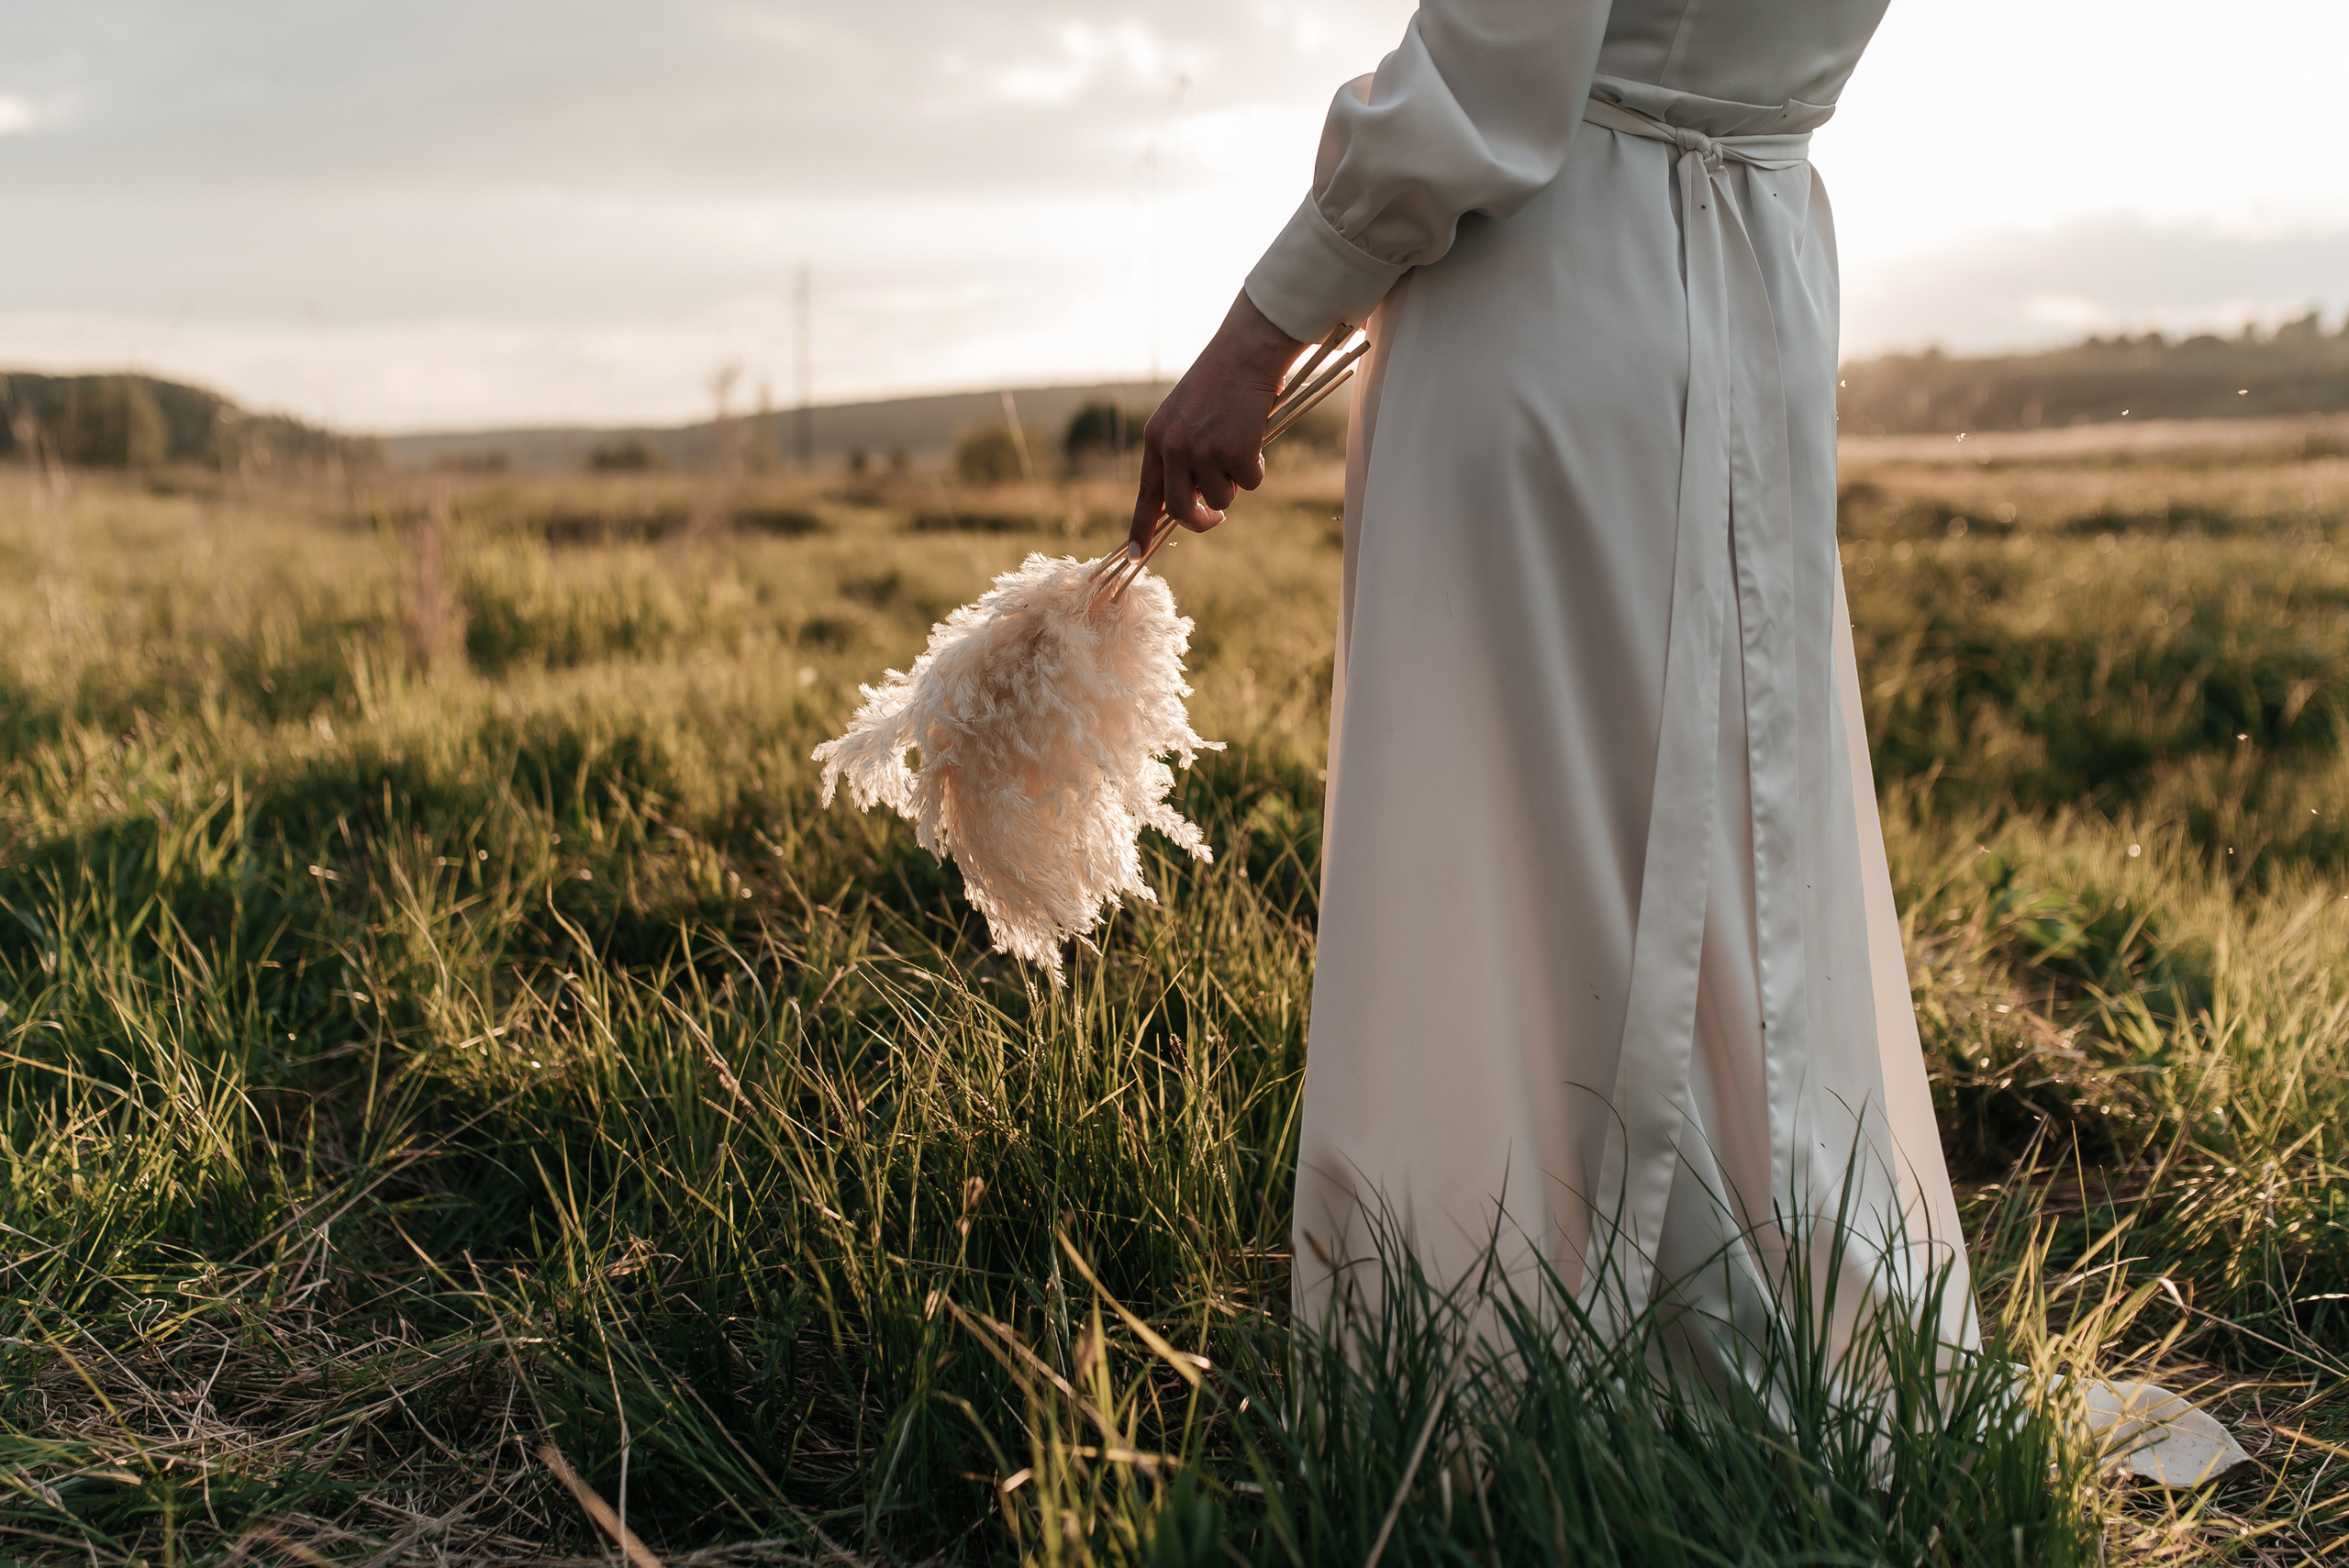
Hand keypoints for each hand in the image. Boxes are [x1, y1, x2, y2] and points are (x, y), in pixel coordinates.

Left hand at [1129, 290, 1308, 554]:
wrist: (1246, 350)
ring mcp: (1203, 452)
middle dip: (1202, 521)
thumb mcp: (1184, 415)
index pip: (1145, 494)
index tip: (1134, 554)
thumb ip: (1180, 455)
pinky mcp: (1234, 452)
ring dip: (1235, 483)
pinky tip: (1255, 437)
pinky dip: (1257, 467)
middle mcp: (1173, 448)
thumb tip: (1193, 500)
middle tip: (1216, 517)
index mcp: (1156, 439)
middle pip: (1182, 511)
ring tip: (1240, 447)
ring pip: (1221, 499)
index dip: (1140, 527)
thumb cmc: (1220, 381)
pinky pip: (1250, 483)